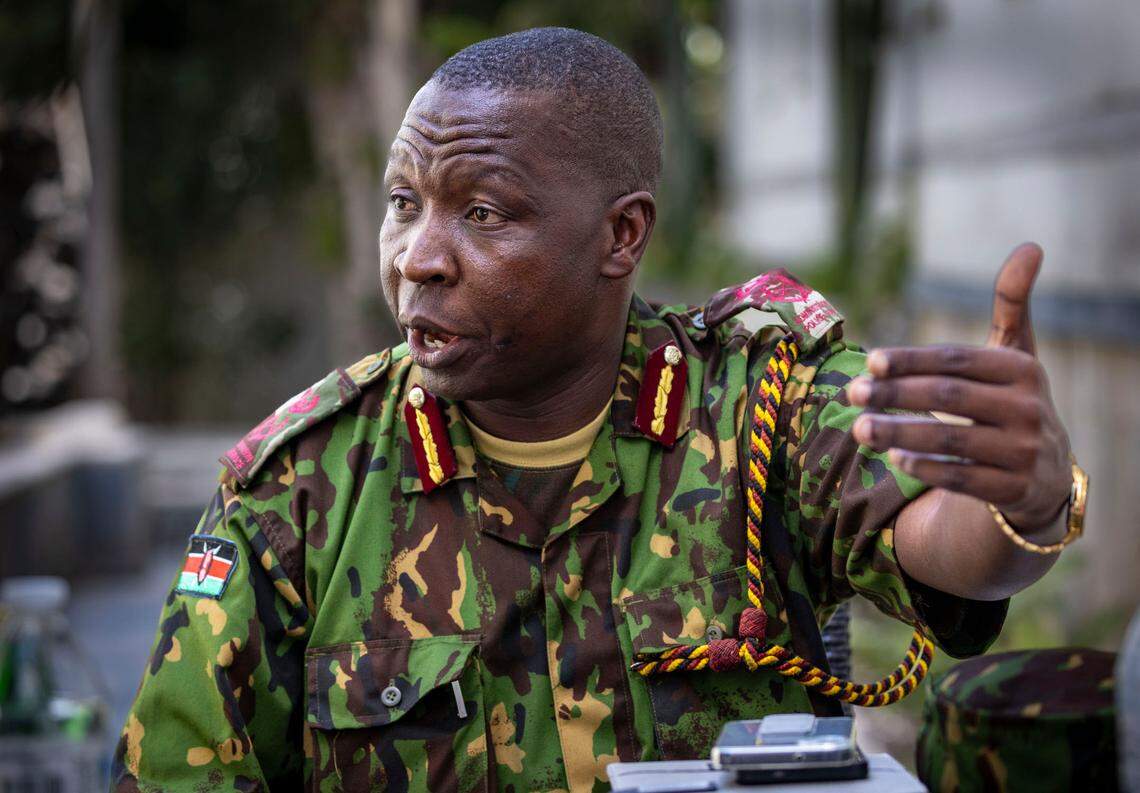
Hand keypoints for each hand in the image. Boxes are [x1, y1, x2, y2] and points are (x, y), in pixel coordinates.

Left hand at [849, 243, 1071, 531]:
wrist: (1047, 472)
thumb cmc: (1013, 400)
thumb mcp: (1016, 354)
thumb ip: (1013, 305)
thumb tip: (1030, 246)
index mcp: (1020, 369)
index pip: (957, 360)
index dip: (913, 359)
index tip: (871, 359)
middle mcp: (1025, 408)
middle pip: (948, 398)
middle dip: (896, 394)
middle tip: (853, 393)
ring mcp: (1022, 451)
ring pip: (951, 441)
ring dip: (900, 434)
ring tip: (860, 429)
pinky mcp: (1013, 489)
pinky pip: (962, 478)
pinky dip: (926, 468)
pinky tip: (893, 459)